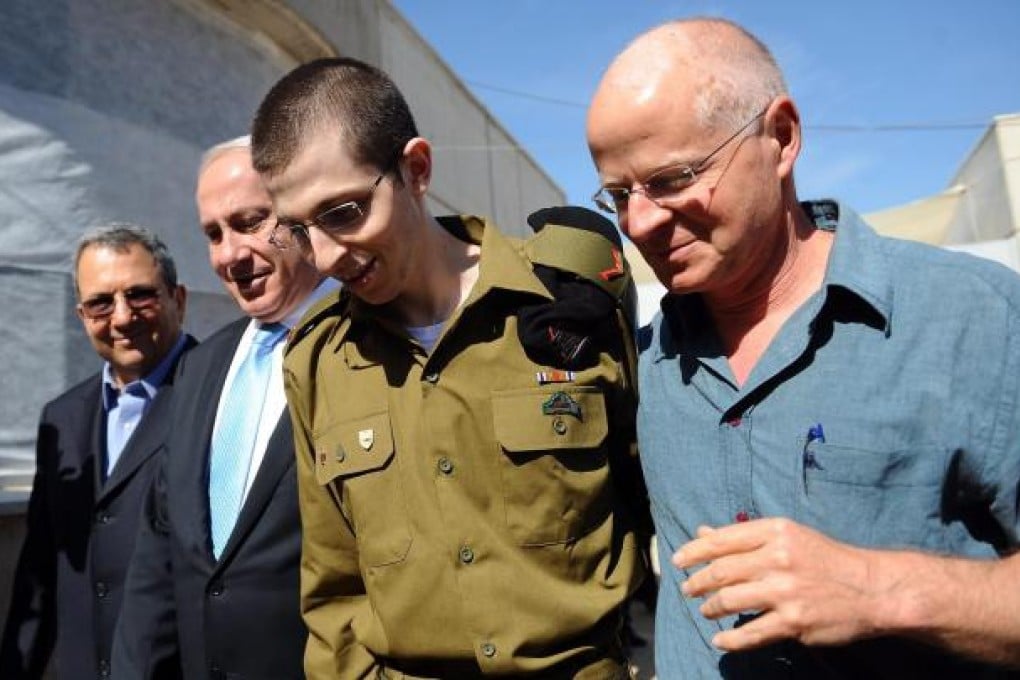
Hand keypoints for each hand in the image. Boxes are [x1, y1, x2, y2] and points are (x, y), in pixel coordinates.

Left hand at [673, 518, 884, 650]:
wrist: (873, 589)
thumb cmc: (827, 559)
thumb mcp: (789, 536)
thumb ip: (745, 536)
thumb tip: (703, 532)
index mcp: (776, 532)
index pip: (722, 540)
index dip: (694, 551)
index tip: (678, 561)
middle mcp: (779, 558)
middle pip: (721, 571)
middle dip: (697, 582)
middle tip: (687, 589)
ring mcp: (786, 591)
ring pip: (730, 600)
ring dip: (710, 608)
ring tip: (706, 610)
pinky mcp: (794, 622)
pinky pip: (751, 633)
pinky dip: (730, 639)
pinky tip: (719, 639)